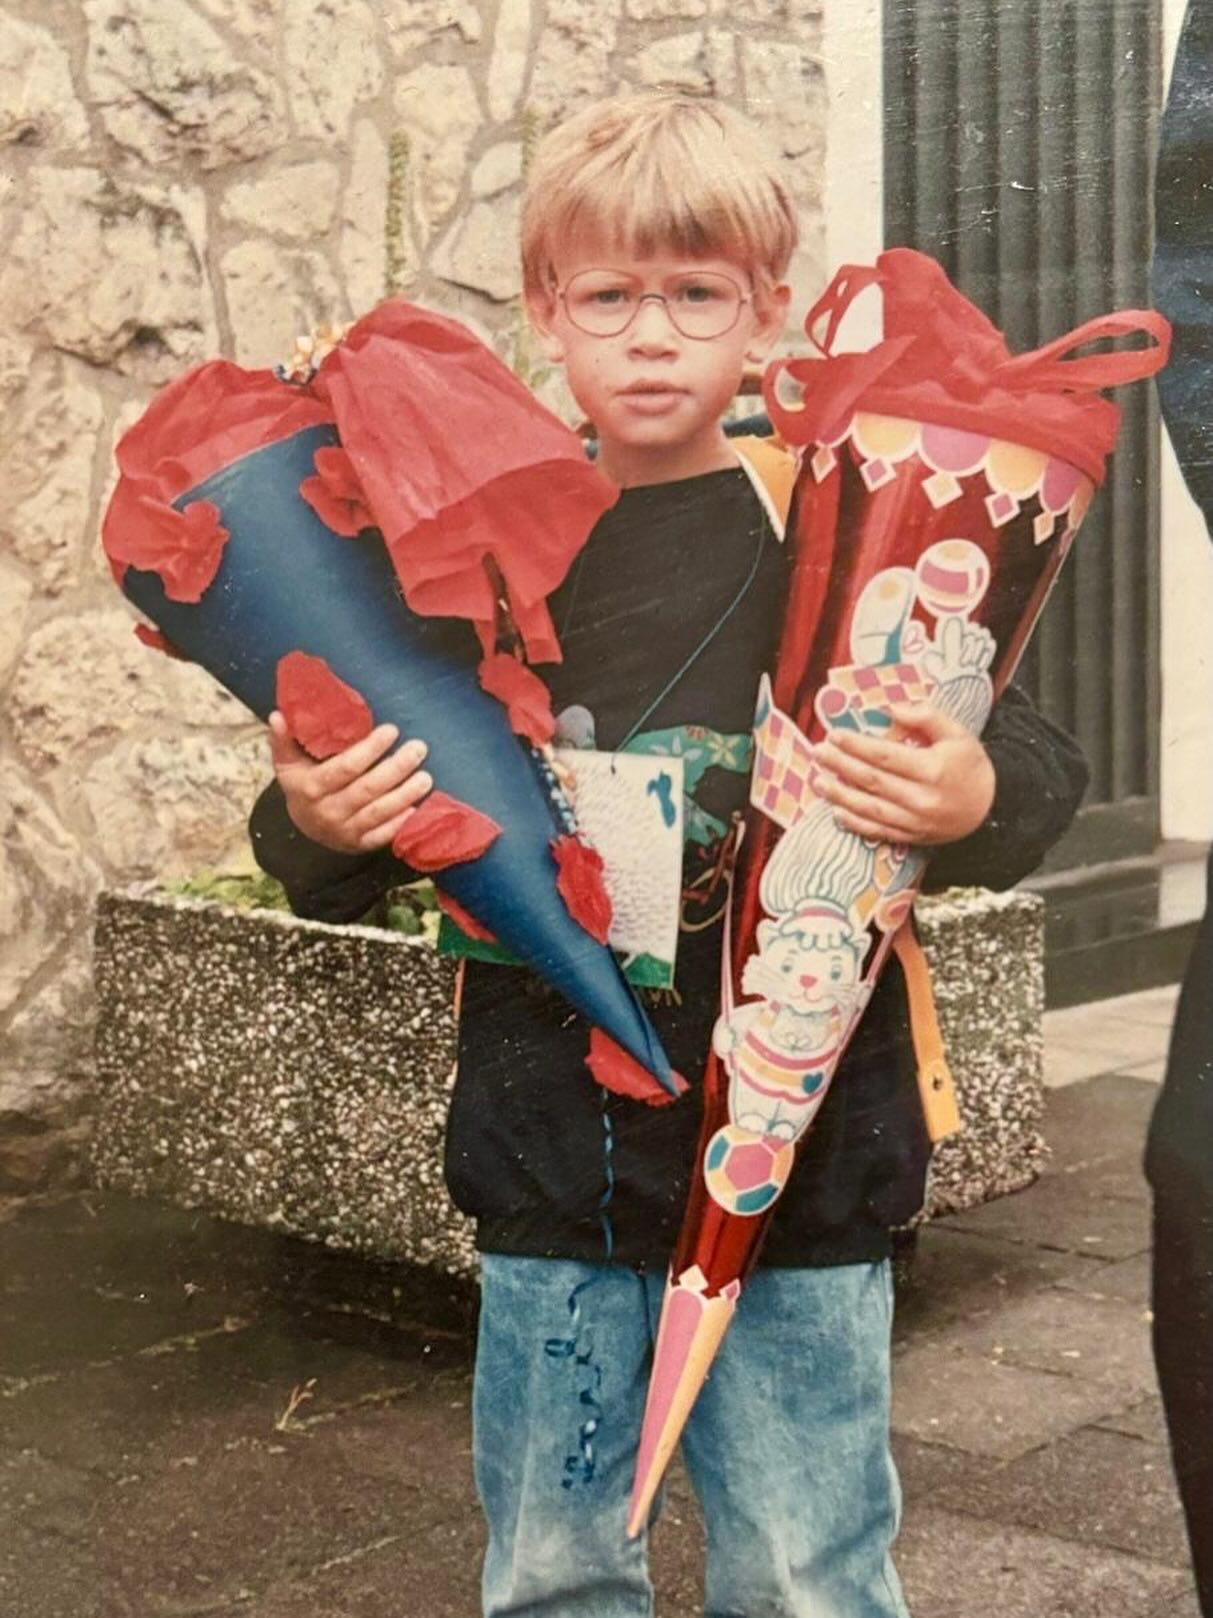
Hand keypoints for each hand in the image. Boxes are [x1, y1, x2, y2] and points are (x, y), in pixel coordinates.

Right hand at [268, 712, 432, 853]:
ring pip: (379, 812)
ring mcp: (344, 831)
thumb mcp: (288, 763)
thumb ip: (283, 740)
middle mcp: (327, 812)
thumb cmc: (302, 783)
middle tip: (419, 748)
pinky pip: (382, 835)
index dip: (370, 749)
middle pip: (368, 789)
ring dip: (406, 794)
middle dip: (396, 768)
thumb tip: (278, 715)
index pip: (345, 767)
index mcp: (310, 787)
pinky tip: (417, 807)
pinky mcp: (359, 844)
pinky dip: (400, 823)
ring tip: (426, 776)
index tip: (391, 730)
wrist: (304, 826)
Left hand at [813, 703, 995, 845]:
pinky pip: (878, 831)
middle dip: (841, 766)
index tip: (835, 735)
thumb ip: (927, 717)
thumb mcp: (958, 734)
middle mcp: (922, 799)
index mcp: (933, 770)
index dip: (857, 746)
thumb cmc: (970, 766)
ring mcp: (915, 822)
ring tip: (818, 781)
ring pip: (870, 809)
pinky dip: (855, 823)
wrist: (991, 808)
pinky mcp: (912, 837)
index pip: (886, 756)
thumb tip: (892, 708)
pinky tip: (836, 811)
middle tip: (818, 753)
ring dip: (840, 795)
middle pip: (872, 781)